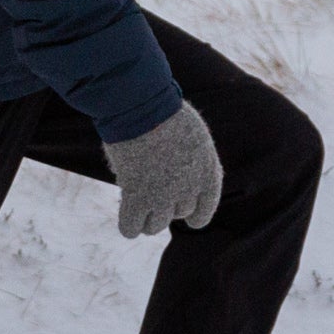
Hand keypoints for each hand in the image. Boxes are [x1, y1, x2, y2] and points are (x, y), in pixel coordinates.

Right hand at [102, 102, 221, 239]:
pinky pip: (131, 227)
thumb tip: (175, 180)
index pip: (204, 210)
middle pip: (176, 214)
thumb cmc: (165, 113)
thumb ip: (189, 162)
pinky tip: (126, 222)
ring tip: (136, 204)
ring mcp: (163, 196)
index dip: (194, 215)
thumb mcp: (191, 137)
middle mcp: (189, 189)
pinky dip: (128, 227)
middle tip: (150, 191)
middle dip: (165, 207)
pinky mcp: (137, 197)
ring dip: (146, 218)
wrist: (144, 106)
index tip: (186, 216)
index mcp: (208, 173)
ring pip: (154, 226)